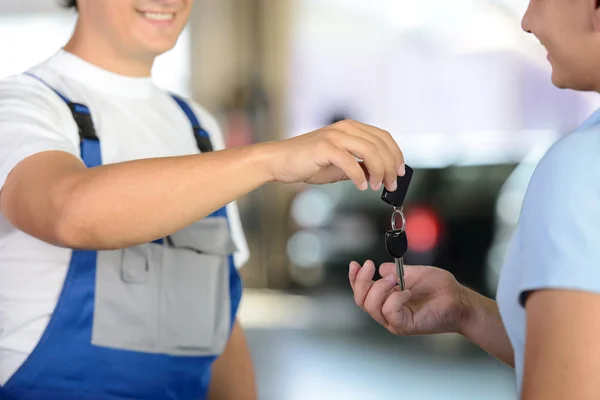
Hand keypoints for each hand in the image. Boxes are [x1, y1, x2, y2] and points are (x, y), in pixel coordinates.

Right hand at [265, 120, 404, 191]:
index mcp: (351, 128)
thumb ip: (358, 167)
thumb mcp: (339, 165)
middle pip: (380, 145)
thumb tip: (377, 177)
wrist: (279, 161)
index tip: (400, 172)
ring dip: (378, 172)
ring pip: (370, 151)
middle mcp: (345, 128)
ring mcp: (334, 136)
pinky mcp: (324, 147)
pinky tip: (361, 186)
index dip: (396, 155)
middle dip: (390, 167)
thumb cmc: (307, 163)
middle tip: (390, 185)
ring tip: (377, 186)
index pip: (383, 137)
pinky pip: (350, 162)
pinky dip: (359, 176)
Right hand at [349, 260, 470, 334]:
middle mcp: (387, 313)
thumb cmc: (441, 289)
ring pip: (371, 307)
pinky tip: (407, 292)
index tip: (355, 264)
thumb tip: (381, 268)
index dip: (355, 279)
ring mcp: (395, 321)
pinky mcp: (404, 326)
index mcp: (387, 300)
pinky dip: (395, 299)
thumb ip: (395, 271)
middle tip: (371, 266)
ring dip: (379, 288)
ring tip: (395, 279)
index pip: (363, 293)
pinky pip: (389, 312)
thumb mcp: (413, 273)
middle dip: (362, 281)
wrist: (460, 300)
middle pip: (361, 301)